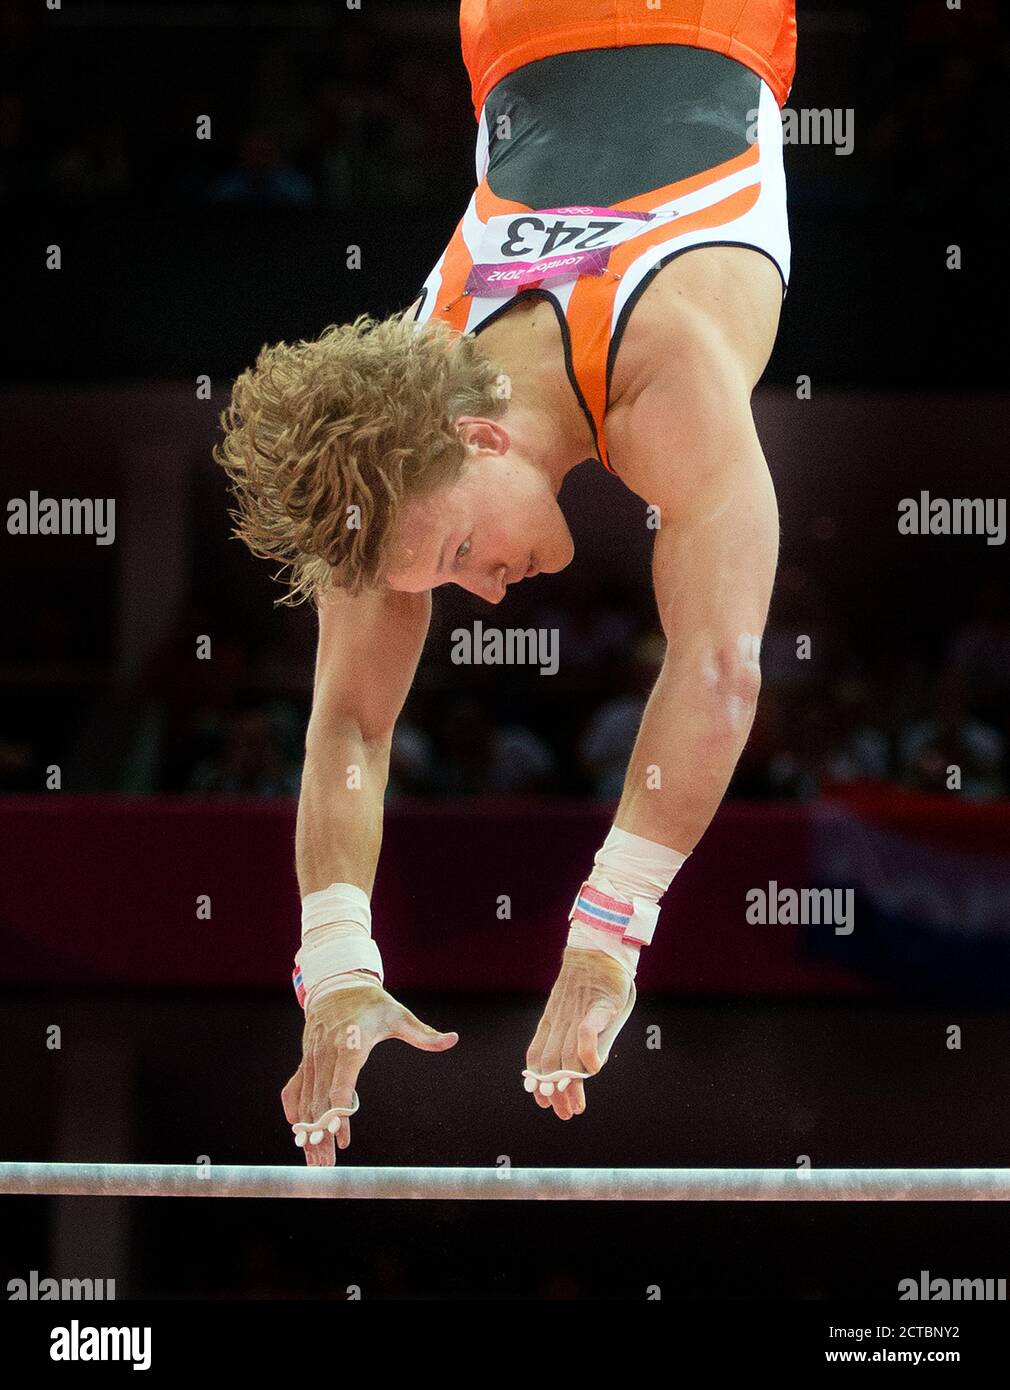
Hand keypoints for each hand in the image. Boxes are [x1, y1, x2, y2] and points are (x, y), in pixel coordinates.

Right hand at [281, 981, 457, 1164]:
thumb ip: (424, 1034)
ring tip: (314, 1161)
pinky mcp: (304, 1061)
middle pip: (319, 1102)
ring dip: (307, 1132)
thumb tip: (452, 1040)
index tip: (343, 1140)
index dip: (339, 1114)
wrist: (337, 986)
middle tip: (325, 1168)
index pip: (340, 1084)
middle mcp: (326, 1053)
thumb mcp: (399, 1016)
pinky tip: (298, 1130)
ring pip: (305, 1101)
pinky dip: (294, 1110)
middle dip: (320, 1136)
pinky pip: (293, 1089)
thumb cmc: (372, 1005)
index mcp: (350, 1043)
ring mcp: (311, 1058)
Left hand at [524, 947, 634, 1119]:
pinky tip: (592, 1069)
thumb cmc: (588, 983)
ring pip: (566, 1056)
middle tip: (564, 1114)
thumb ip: (571, 1036)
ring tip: (576, 1106)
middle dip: (555, 1093)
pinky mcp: (596, 1007)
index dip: (537, 1082)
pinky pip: (586, 1033)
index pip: (535, 1057)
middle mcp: (559, 1021)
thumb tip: (579, 1068)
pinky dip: (586, 1053)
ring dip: (570, 1085)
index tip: (543, 1102)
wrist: (597, 950)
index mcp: (550, 1022)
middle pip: (550, 1064)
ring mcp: (576, 1014)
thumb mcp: (573, 1010)